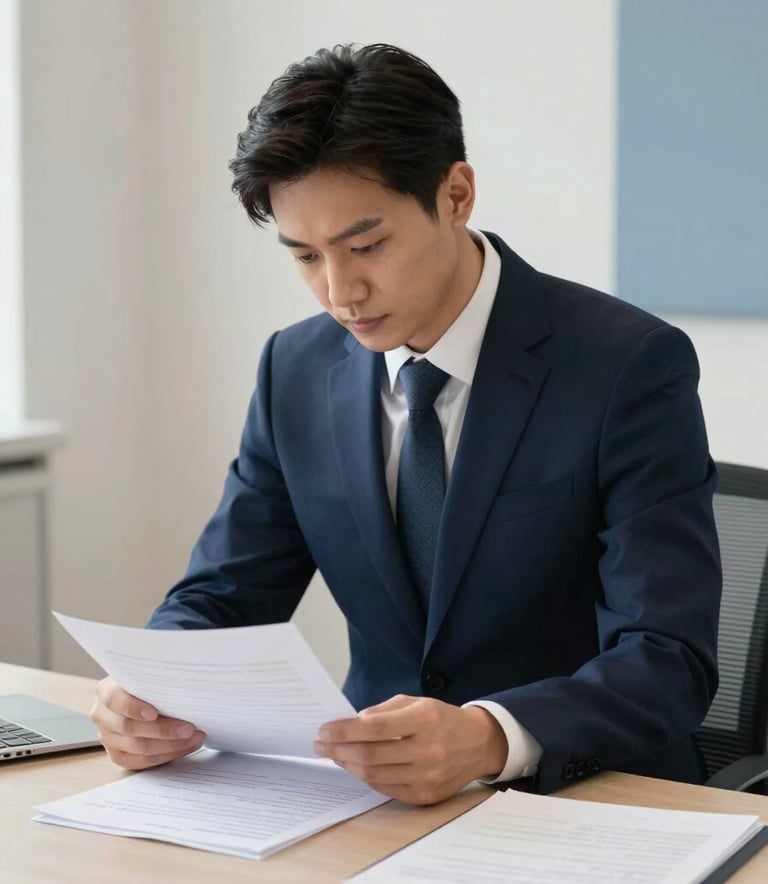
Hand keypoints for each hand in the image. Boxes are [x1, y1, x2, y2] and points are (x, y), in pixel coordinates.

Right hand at [90, 676, 204, 769]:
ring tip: (195, 738)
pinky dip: (166, 755)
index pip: (115, 700)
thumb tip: (185, 685)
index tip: (155, 714)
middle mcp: (101, 715)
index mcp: (105, 691)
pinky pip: (141, 762)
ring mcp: (107, 738)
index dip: (134, 708)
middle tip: (190, 729)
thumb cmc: (148, 682)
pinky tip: (184, 747)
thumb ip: (157, 680)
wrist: (139, 695)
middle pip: (130, 728)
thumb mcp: (148, 675)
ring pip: (138, 748)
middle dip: (163, 730)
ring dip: (170, 745)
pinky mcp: (117, 755)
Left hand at [313, 694, 506, 804]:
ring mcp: (427, 776)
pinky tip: (355, 767)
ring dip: (348, 765)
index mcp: (424, 719)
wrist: (478, 744)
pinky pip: (386, 788)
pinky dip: (366, 778)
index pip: (374, 728)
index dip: (344, 731)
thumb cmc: (441, 718)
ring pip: (374, 775)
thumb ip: (382, 712)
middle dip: (338, 749)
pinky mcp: (426, 795)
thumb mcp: (415, 702)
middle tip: (321, 744)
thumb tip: (350, 724)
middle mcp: (427, 750)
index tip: (324, 730)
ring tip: (334, 755)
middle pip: (370, 755)